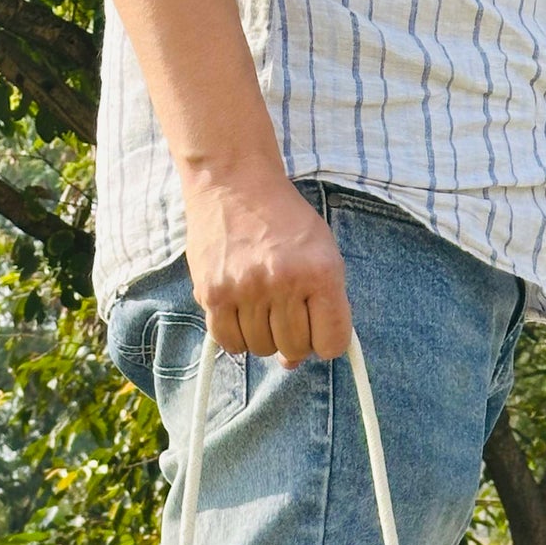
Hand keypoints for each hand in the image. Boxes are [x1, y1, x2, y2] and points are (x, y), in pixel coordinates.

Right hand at [183, 167, 351, 366]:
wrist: (234, 181)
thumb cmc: (284, 222)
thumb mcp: (321, 254)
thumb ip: (321, 309)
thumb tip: (292, 363)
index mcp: (321, 272)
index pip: (332, 343)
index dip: (325, 341)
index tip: (316, 327)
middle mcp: (284, 281)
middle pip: (296, 349)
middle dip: (293, 336)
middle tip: (284, 307)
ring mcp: (246, 288)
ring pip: (261, 349)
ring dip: (263, 334)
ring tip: (260, 302)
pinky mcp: (213, 293)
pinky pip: (229, 343)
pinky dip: (236, 336)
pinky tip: (240, 311)